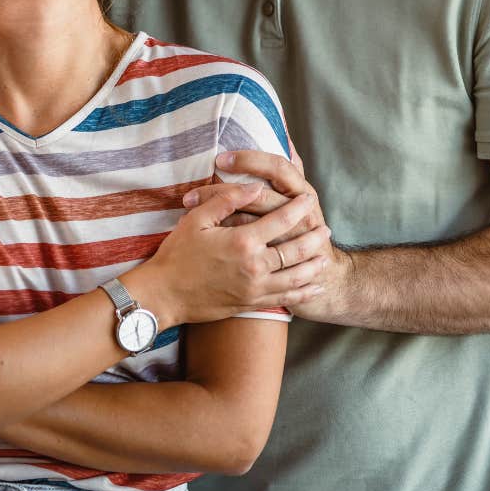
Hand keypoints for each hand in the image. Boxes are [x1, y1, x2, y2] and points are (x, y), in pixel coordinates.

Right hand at [138, 182, 328, 325]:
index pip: (280, 220)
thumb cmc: (177, 255)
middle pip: (296, 250)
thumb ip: (228, 200)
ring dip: (314, 265)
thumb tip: (255, 186)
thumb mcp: (196, 220)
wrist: (164, 296)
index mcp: (243, 241)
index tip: (309, 200)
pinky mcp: (251, 303)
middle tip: (325, 229)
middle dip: (314, 238)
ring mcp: (255, 288)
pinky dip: (303, 292)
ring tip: (324, 256)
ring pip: (296, 277)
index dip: (298, 209)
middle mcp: (255, 266)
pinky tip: (313, 286)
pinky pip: (286, 299)